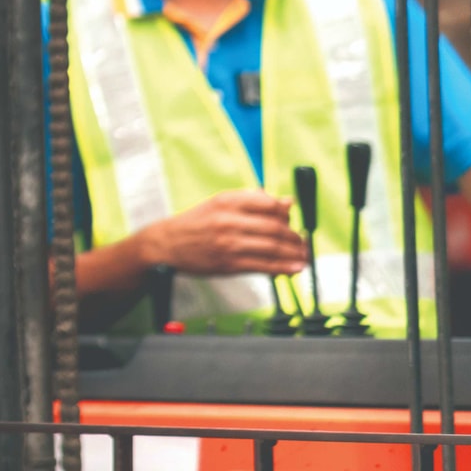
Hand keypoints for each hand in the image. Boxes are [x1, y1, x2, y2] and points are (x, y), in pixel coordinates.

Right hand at [140, 189, 307, 276]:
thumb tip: (287, 202)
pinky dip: (283, 268)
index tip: (293, 219)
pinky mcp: (229, 264)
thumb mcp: (220, 204)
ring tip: (303, 256)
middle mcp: (228, 220)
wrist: (167, 245)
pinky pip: (263, 266)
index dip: (286, 213)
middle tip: (302, 242)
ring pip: (272, 248)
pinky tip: (294, 269)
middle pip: (274, 227)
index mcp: (227, 201)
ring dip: (293, 254)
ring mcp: (229, 243)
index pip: (268, 204)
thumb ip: (253, 201)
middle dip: (294, 237)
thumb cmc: (196, 223)